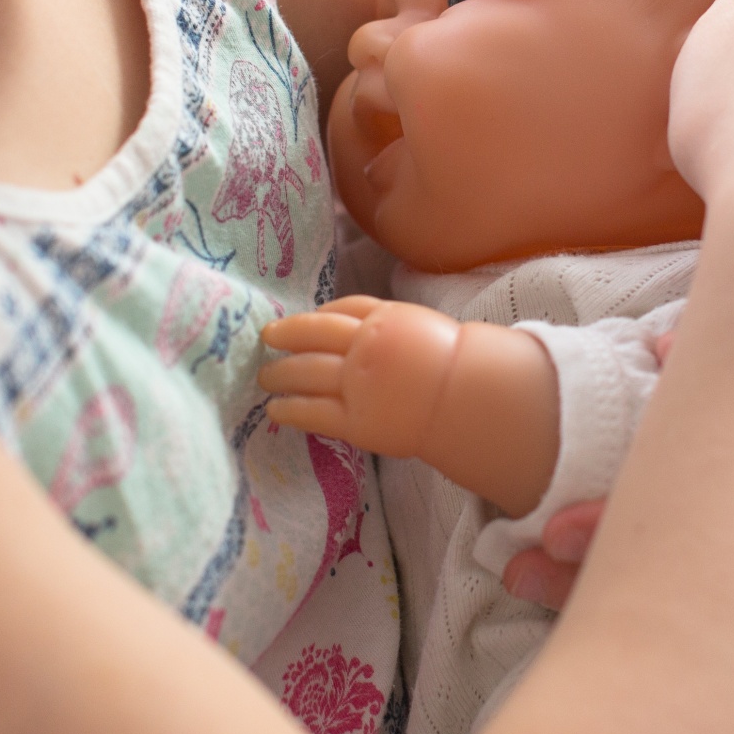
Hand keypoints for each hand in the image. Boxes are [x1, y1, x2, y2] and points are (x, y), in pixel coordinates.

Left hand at [259, 296, 460, 456]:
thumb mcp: (421, 325)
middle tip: (266, 338)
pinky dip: (290, 410)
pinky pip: (314, 414)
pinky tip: (274, 410)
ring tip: (264, 377)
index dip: (315, 315)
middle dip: (285, 337)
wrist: (469, 400)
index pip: (339, 311)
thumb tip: (356, 324)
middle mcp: (363, 348)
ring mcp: (357, 385)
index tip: (301, 320)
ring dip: (280, 374)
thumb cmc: (453, 364)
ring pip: (307, 374)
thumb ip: (388, 323)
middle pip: (313, 337)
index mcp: (383, 321)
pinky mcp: (356, 421)